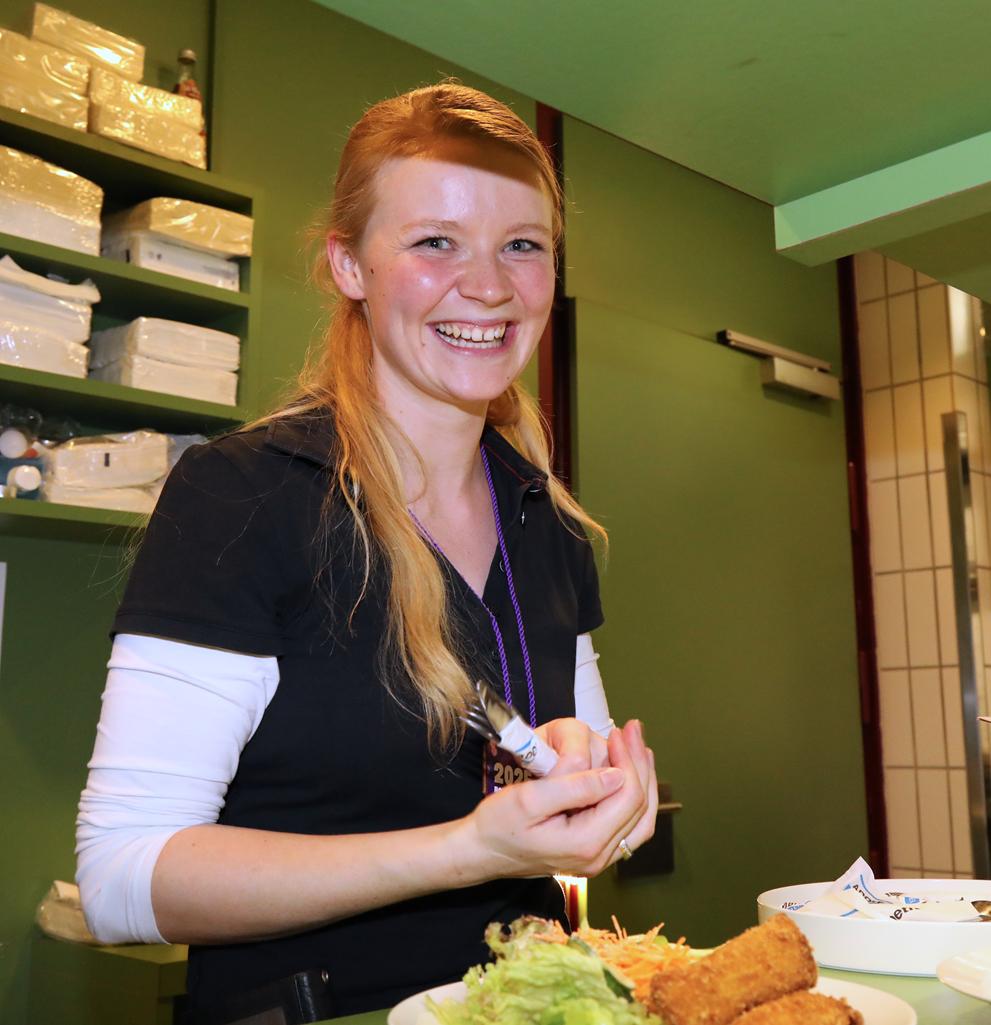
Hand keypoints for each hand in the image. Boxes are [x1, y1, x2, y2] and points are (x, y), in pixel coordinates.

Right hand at [463, 726, 651, 878]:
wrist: (482, 851)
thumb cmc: (498, 824)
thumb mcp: (530, 799)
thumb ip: (575, 787)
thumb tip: (616, 775)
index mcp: (585, 843)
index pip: (627, 798)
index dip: (628, 760)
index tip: (618, 732)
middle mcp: (598, 857)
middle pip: (640, 808)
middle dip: (640, 764)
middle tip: (633, 730)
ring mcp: (598, 859)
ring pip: (641, 820)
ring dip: (643, 781)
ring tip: (640, 748)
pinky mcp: (593, 852)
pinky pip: (629, 827)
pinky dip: (635, 799)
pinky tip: (630, 775)